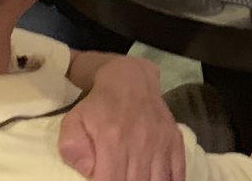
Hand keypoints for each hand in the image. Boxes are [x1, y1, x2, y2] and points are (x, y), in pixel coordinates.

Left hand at [58, 56, 185, 180]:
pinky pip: (178, 171)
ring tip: (138, 180)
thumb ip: (73, 149)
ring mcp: (160, 143)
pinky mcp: (174, 140)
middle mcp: (140, 144)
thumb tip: (89, 172)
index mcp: (112, 142)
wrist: (131, 80)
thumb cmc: (99, 105)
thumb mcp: (74, 121)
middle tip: (121, 179)